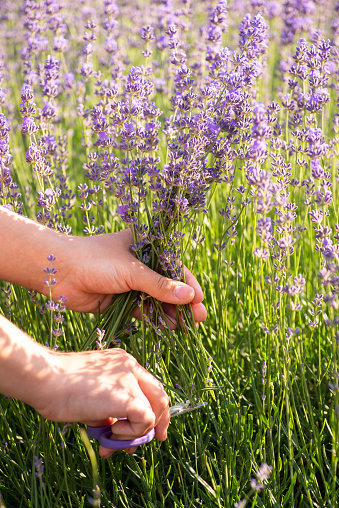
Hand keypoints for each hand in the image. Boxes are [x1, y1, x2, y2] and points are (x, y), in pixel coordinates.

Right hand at [34, 347, 169, 458]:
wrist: (47, 380)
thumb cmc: (58, 389)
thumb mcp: (91, 398)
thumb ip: (109, 410)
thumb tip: (117, 432)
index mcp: (122, 363)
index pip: (148, 386)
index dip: (154, 408)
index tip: (152, 428)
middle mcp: (130, 366)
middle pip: (159, 396)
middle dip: (158, 422)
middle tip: (150, 441)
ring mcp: (130, 379)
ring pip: (153, 411)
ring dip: (135, 433)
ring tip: (112, 440)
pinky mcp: (129, 396)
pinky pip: (145, 419)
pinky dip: (132, 433)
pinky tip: (112, 432)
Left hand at [51, 229, 206, 327]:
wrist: (59, 272)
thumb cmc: (96, 260)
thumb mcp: (132, 270)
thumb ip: (159, 285)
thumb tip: (189, 296)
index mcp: (145, 246)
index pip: (174, 265)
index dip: (187, 282)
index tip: (200, 299)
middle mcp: (140, 264)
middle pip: (168, 284)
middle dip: (183, 301)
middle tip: (199, 317)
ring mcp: (130, 283)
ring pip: (157, 299)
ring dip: (171, 312)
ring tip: (187, 326)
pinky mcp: (121, 299)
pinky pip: (144, 310)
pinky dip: (155, 318)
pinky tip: (169, 327)